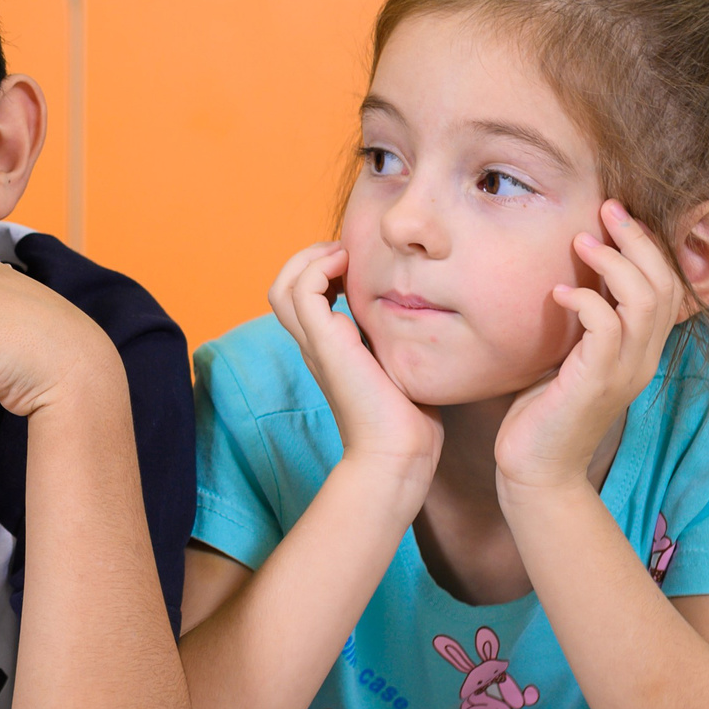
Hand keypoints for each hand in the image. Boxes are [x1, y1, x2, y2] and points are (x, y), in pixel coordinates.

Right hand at [267, 242, 441, 497]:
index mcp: (329, 349)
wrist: (398, 453)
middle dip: (311, 259)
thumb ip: (398, 341)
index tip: (357, 267)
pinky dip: (320, 267)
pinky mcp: (325, 343)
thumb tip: (424, 319)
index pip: (302, 299)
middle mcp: (316, 344)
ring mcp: (317, 343)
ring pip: (284, 286)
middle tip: (348, 256)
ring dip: (311, 259)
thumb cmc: (409, 419)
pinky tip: (350, 268)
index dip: (323, 271)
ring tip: (345, 257)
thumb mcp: (400, 365)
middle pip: (283, 287)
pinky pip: (303, 290)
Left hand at [494, 199, 683, 496]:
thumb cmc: (543, 411)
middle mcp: (642, 359)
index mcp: (640, 350)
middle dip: (639, 240)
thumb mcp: (567, 355)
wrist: (534, 469)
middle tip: (607, 209)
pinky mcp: (595, 384)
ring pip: (645, 301)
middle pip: (666, 285)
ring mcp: (624, 373)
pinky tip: (558, 293)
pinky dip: (585, 301)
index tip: (618, 214)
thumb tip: (566, 274)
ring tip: (582, 242)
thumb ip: (579, 322)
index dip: (650, 246)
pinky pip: (606, 329)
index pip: (669, 287)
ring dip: (615, 264)